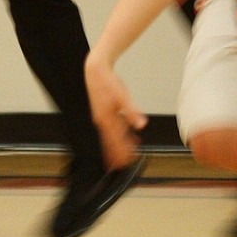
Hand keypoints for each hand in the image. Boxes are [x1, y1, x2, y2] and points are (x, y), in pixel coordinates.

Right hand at [85, 50, 145, 168]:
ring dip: (121, 145)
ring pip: (112, 136)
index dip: (122, 152)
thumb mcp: (122, 96)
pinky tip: (131, 137)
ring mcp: (102, 118)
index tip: (128, 162)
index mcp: (105, 119)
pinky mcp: (104, 113)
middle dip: (119, 153)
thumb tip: (141, 125)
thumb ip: (131, 112)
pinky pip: (113, 128)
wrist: (95, 71)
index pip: (115, 141)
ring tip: (130, 155)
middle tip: (126, 165)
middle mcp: (102, 121)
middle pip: (111, 142)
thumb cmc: (108, 82)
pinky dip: (122, 134)